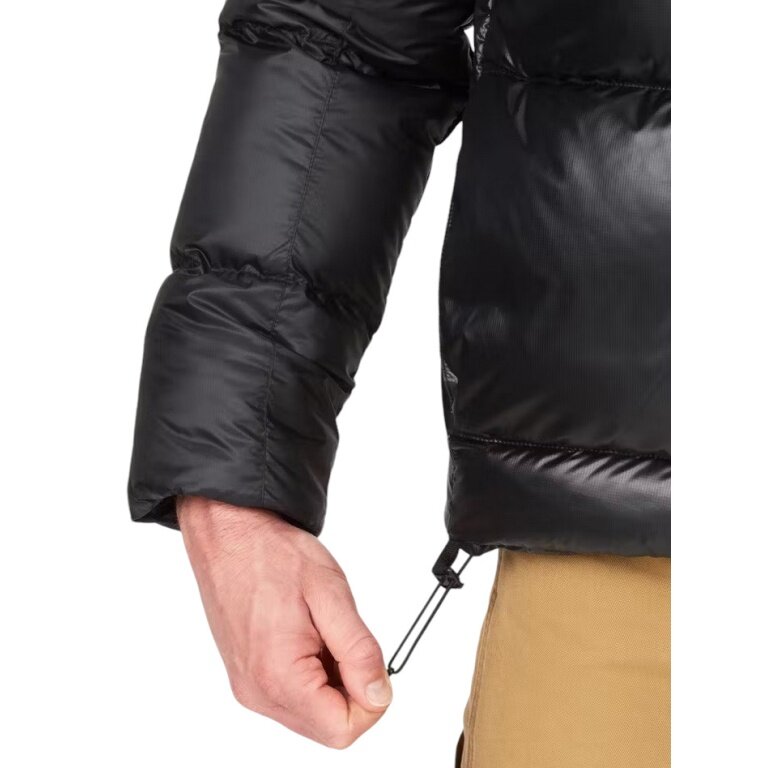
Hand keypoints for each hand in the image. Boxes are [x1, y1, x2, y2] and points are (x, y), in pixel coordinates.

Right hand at [177, 496, 391, 747]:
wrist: (231, 534)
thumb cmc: (271, 554)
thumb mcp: (331, 594)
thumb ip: (359, 651)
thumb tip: (379, 694)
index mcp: (278, 677)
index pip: (342, 730)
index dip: (371, 701)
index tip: (373, 665)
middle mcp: (258, 692)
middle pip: (327, 726)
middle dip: (351, 688)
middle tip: (346, 638)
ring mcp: (249, 686)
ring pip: (311, 711)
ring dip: (332, 678)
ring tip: (322, 630)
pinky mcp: (247, 676)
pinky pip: (292, 695)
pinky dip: (312, 672)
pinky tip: (307, 633)